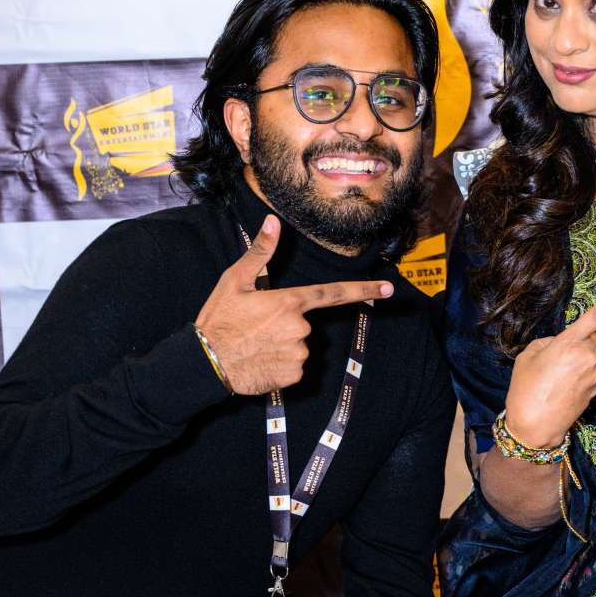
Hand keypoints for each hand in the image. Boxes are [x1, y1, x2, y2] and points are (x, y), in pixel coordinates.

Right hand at [194, 214, 392, 396]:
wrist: (206, 363)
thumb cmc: (219, 319)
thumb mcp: (235, 281)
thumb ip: (260, 253)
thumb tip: (273, 221)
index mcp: (289, 302)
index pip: (334, 293)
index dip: (364, 290)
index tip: (389, 288)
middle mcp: (300, 327)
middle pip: (304, 323)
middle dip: (285, 325)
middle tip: (255, 328)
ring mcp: (299, 353)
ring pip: (299, 345)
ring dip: (282, 345)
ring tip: (255, 345)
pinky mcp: (294, 375)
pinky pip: (294, 367)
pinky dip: (280, 364)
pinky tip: (260, 361)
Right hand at [503, 279, 595, 445]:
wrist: (535, 426)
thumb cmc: (525, 389)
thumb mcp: (528, 356)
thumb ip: (549, 341)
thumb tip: (562, 342)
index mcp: (570, 343)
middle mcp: (587, 358)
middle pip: (593, 339)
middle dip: (581, 341)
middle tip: (556, 357)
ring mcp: (594, 376)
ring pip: (591, 357)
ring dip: (578, 361)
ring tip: (554, 377)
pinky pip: (590, 374)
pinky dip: (578, 376)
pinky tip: (561, 388)